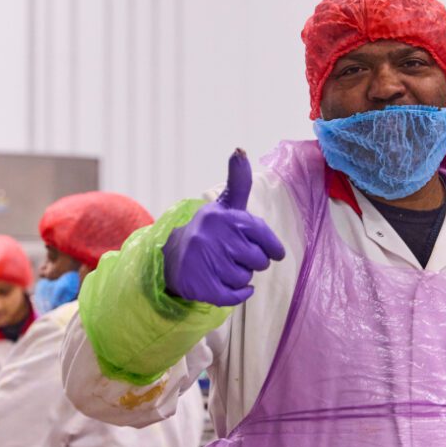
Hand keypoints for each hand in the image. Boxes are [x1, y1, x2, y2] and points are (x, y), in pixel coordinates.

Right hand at [163, 150, 284, 305]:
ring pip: (245, 278)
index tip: (271, 251)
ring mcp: (204, 260)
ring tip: (224, 266)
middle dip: (252, 262)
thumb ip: (238, 181)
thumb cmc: (211, 230)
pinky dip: (238, 294)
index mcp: (224, 216)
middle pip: (258, 261)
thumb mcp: (225, 205)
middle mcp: (212, 236)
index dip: (272, 248)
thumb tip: (240, 150)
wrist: (174, 257)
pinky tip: (229, 285)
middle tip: (236, 255)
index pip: (264, 237)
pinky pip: (234, 296)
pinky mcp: (199, 284)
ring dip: (240, 277)